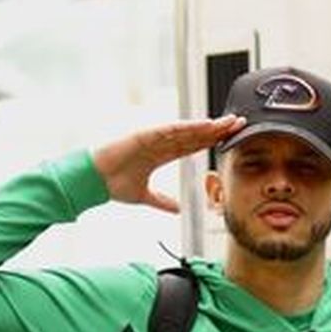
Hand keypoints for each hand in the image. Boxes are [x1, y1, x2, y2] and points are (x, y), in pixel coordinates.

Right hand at [91, 115, 244, 214]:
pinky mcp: (144, 136)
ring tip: (227, 122)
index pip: (192, 145)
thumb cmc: (113, 184)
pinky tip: (203, 124)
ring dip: (207, 125)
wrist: (92, 181)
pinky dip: (187, 127)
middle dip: (216, 129)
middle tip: (239, 123)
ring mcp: (152, 137)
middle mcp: (159, 143)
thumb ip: (162, 201)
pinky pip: (169, 130)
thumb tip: (177, 209)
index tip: (229, 138)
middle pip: (194, 134)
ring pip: (186, 130)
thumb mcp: (144, 196)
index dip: (211, 141)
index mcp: (161, 154)